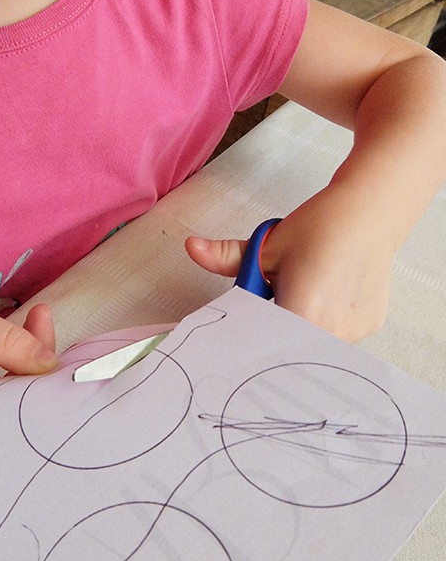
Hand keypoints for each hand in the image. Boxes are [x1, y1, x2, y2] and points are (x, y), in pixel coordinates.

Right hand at [0, 299, 57, 428]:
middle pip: (19, 407)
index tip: (54, 343)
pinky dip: (23, 365)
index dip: (39, 379)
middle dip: (41, 366)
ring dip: (35, 360)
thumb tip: (51, 364)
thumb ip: (4, 340)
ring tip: (38, 320)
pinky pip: (9, 396)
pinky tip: (32, 332)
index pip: (10, 406)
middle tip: (44, 322)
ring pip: (18, 401)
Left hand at [185, 193, 393, 341]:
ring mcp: (354, 331)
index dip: (252, 339)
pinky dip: (327, 322)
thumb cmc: (319, 226)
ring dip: (301, 328)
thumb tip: (191, 248)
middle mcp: (333, 329)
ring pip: (314, 344)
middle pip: (289, 349)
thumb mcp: (266, 245)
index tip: (245, 330)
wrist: (369, 212)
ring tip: (308, 290)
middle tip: (276, 303)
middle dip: (275, 334)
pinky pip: (338, 336)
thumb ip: (224, 257)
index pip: (265, 345)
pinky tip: (331, 293)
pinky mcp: (369, 327)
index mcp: (303, 311)